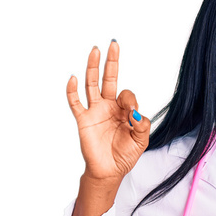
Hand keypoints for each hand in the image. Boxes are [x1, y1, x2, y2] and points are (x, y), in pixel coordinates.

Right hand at [66, 40, 150, 182]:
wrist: (109, 171)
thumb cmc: (125, 156)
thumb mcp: (141, 141)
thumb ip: (143, 125)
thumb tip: (136, 112)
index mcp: (124, 110)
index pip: (127, 95)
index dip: (130, 100)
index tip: (132, 113)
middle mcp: (109, 107)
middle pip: (109, 79)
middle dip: (111, 62)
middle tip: (113, 44)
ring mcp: (95, 111)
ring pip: (92, 84)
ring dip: (93, 68)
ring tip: (95, 50)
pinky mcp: (84, 119)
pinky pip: (75, 102)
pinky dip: (72, 91)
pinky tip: (73, 78)